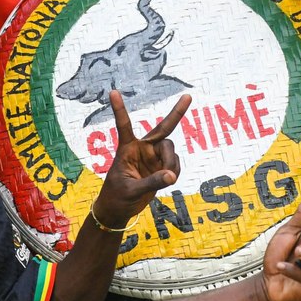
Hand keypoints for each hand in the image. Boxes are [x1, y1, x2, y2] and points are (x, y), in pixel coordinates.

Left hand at [93, 91, 189, 228]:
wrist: (120, 209)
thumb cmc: (117, 197)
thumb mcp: (132, 190)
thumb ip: (152, 183)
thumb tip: (172, 176)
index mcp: (126, 149)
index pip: (124, 125)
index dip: (119, 109)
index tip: (112, 91)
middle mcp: (142, 148)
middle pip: (163, 128)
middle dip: (176, 113)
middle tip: (188, 96)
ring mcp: (153, 157)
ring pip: (171, 151)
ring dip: (172, 163)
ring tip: (168, 179)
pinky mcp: (161, 167)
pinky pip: (175, 164)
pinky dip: (175, 171)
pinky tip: (168, 180)